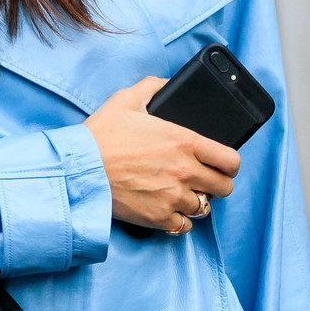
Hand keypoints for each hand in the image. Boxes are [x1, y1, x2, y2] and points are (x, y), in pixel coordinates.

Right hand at [84, 75, 240, 233]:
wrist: (78, 170)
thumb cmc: (100, 135)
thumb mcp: (126, 99)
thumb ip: (152, 87)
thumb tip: (167, 83)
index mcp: (184, 141)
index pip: (231, 160)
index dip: (231, 164)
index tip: (224, 165)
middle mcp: (185, 171)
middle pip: (224, 188)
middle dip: (218, 183)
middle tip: (205, 180)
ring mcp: (173, 197)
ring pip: (205, 208)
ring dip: (197, 201)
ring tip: (183, 195)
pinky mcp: (158, 218)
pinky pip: (184, 227)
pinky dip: (180, 221)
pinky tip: (170, 211)